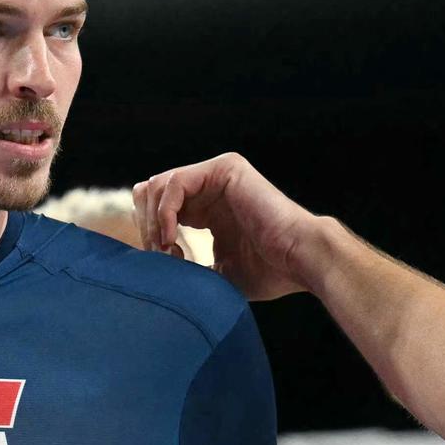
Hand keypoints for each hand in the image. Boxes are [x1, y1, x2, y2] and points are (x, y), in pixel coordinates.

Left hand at [131, 154, 324, 301]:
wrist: (299, 260)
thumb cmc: (268, 273)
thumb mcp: (215, 274)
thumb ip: (186, 268)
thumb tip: (153, 274)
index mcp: (207, 210)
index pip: (157, 211)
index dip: (149, 238)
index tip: (162, 266)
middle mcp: (209, 188)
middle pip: (150, 194)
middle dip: (145, 227)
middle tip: (160, 256)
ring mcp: (217, 176)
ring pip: (157, 186)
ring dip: (153, 221)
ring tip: (167, 249)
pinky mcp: (224, 170)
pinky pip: (174, 183)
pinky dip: (165, 212)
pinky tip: (171, 236)